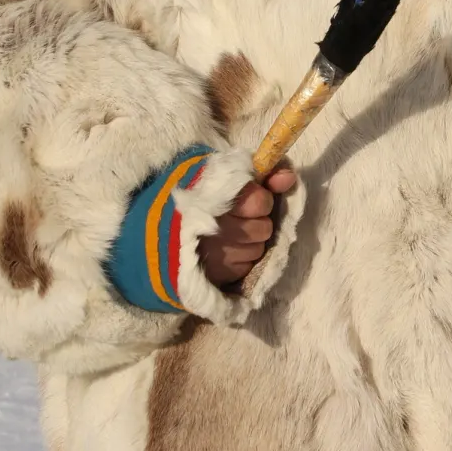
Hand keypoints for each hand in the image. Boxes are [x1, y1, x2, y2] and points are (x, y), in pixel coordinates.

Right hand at [197, 168, 295, 286]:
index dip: (260, 199)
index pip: (260, 201)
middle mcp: (217, 228)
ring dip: (250, 242)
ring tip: (230, 236)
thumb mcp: (226, 177)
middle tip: (241, 218)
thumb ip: (261, 175)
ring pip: (258, 248)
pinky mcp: (217, 275)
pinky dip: (240, 259)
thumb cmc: (199, 199)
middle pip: (264, 228)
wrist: (162, 233)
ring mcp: (217, 254)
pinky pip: (246, 266)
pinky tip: (224, 251)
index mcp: (218, 198)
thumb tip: (289, 177)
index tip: (251, 198)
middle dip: (257, 222)